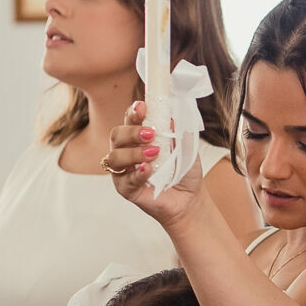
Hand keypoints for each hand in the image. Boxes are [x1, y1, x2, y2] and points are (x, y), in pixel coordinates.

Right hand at [105, 101, 204, 228]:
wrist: (190, 198)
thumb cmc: (184, 170)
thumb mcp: (186, 147)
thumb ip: (178, 131)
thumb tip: (170, 116)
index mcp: (139, 137)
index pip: (130, 120)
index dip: (133, 112)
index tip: (142, 107)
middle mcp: (127, 151)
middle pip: (117, 135)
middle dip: (132, 132)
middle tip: (152, 134)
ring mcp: (124, 171)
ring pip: (115, 157)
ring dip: (134, 152)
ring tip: (154, 153)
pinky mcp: (126, 189)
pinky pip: (124, 180)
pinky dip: (136, 173)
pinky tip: (147, 170)